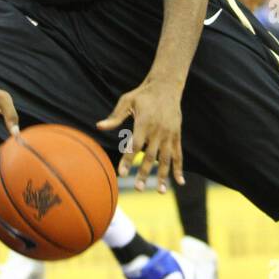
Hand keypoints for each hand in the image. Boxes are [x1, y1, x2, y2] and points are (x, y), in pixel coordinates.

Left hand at [98, 78, 183, 192]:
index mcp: (144, 122)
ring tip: (160, 192)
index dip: (128, 160)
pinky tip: (179, 182)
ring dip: (163, 176)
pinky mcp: (176, 135)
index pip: (135, 145)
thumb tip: (99, 126)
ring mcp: (169, 134)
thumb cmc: (143, 94)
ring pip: (166, 159)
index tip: (122, 174)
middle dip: (144, 173)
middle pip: (151, 156)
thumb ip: (115, 116)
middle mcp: (158, 130)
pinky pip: (178, 154)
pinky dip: (179, 168)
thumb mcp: (127, 101)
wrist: (166, 86)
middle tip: (138, 189)